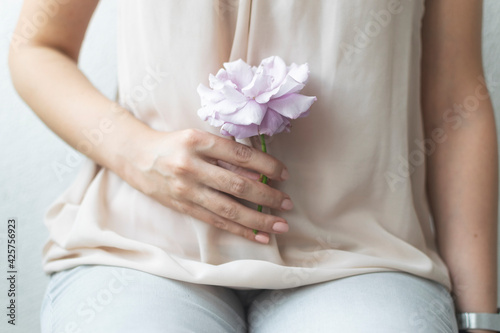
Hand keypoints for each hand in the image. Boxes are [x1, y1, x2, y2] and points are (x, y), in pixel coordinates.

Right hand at [127, 128, 292, 243]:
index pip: (241, 155)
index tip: (284, 174)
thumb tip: (258, 174)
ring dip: (258, 219)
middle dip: (267, 197)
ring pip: (229, 208)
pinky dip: (239, 229)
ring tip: (280, 225)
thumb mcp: (199, 138)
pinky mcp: (183, 207)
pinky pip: (216, 221)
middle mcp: (192, 166)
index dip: (267, 166)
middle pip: (238, 185)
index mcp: (199, 141)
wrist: (136, 156)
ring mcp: (186, 189)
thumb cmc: (174, 144)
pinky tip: (258, 235)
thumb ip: (226, 153)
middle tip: (288, 203)